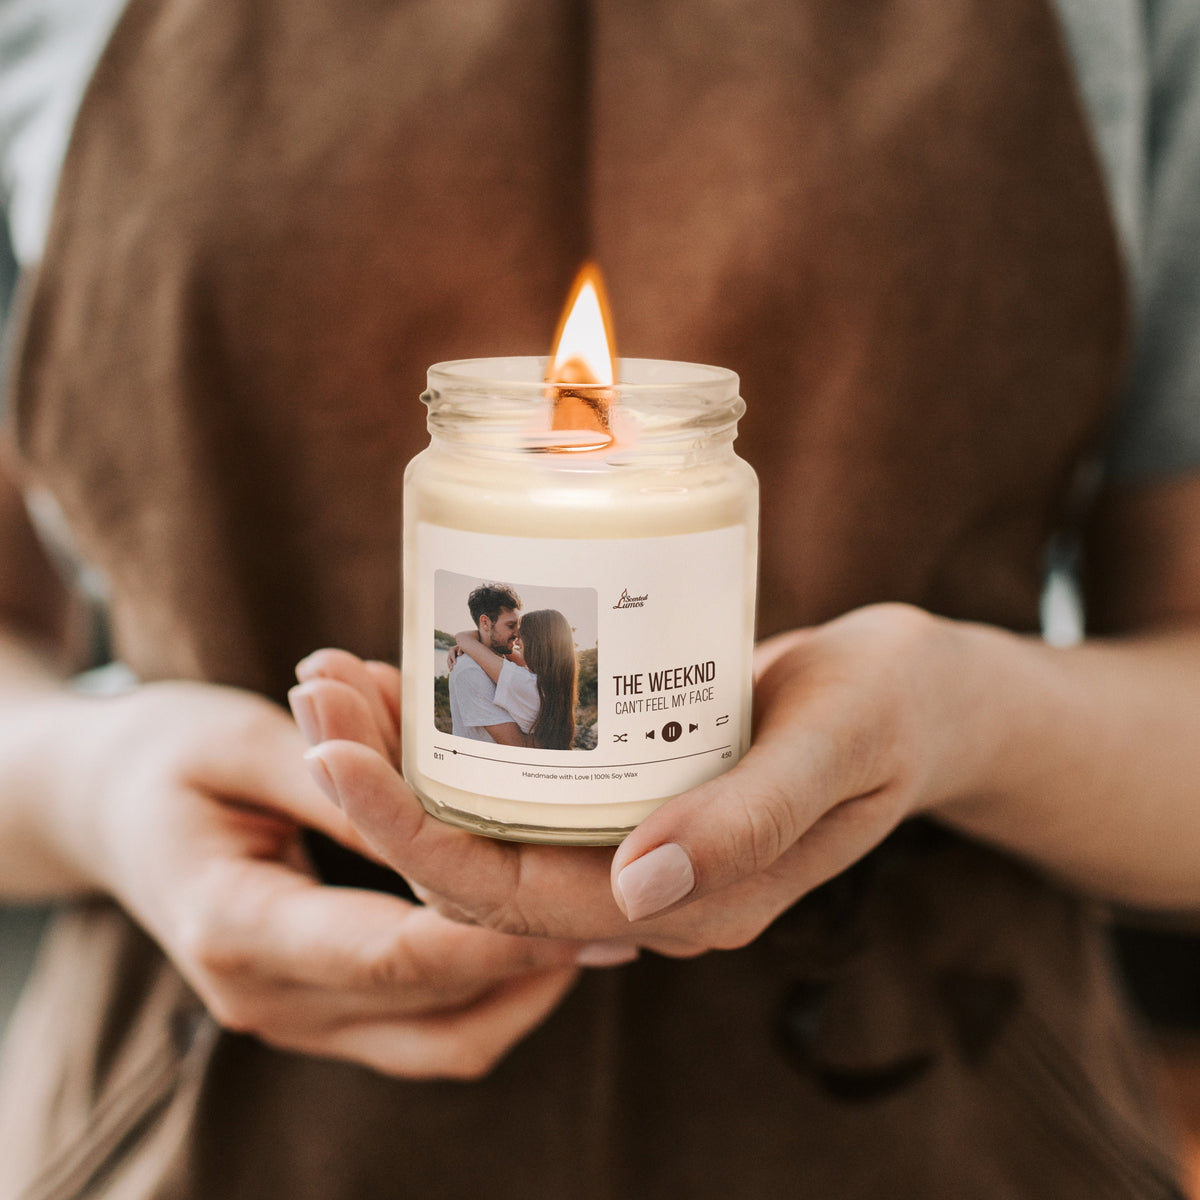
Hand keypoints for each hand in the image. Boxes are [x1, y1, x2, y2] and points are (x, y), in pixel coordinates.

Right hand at [59, 679, 598, 1078]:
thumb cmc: (167, 758)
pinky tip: (536, 939)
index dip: (498, 933)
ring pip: (438, 1041)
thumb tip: (439, 805)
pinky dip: (486, 996)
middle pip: (432, 1008)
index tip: (585, 901)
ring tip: (596, 928)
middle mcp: (264, 996)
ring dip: (521, 992)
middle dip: (533, 963)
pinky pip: (420, 1032)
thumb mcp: (244, 744)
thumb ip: (338, 782)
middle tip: (620, 911)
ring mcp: (289, 1015)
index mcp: (238, 926)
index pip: (396, 954)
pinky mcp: (315, 1008)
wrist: (107, 807)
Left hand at [299, 606, 965, 956]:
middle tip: (314, 691)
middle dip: (380, 790)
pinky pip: (520, 786)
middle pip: (477, 865)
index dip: (414, 836)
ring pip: (486, 826)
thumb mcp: (839, 745)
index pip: (520, 898)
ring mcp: (632, 845)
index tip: (335, 752)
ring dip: (401, 760)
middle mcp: (646, 891)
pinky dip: (456, 737)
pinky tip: (408, 675)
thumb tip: (638, 891)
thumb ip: (752, 817)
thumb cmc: (892, 707)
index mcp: (695, 904)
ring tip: (333, 676)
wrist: (919, 694)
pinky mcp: (627, 794)